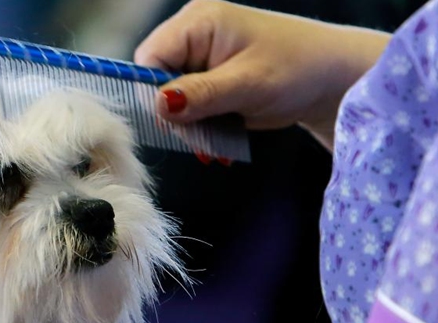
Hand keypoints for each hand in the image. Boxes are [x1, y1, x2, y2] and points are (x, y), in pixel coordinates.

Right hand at [135, 0, 390, 146]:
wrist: (332, 78)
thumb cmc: (299, 69)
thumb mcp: (247, 84)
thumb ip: (201, 94)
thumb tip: (160, 105)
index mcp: (199, 21)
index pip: (150, 57)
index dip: (153, 92)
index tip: (172, 121)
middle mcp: (194, 33)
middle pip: (156, 78)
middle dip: (173, 112)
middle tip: (198, 137)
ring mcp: (200, 54)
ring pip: (170, 95)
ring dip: (188, 123)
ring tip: (214, 140)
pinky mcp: (208, 75)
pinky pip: (187, 102)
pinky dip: (199, 122)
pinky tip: (217, 134)